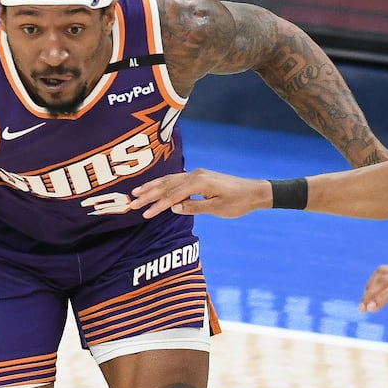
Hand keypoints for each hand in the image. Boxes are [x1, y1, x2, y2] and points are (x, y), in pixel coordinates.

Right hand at [131, 169, 268, 218]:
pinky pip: (177, 179)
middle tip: (133, 202)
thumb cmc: (238, 203)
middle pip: (167, 185)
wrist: (254, 191)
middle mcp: (195, 175)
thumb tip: (174, 207)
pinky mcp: (200, 176)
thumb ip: (194, 207)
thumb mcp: (217, 209)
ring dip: (153, 187)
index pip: (173, 195)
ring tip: (137, 193)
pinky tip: (155, 186)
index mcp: (199, 183)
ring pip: (170, 180)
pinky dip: (164, 183)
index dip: (158, 205)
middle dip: (149, 194)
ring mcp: (197, 174)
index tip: (145, 213)